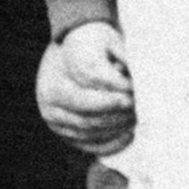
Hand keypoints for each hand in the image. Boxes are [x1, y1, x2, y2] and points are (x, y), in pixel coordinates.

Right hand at [35, 20, 134, 156]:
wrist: (73, 51)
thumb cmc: (91, 43)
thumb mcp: (102, 41)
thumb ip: (115, 59)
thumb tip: (130, 83)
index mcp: (53, 85)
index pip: (82, 100)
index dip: (109, 101)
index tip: (132, 95)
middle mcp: (49, 107)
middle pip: (87, 119)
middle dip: (116, 115)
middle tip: (138, 108)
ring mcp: (56, 123)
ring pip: (90, 133)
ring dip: (116, 128)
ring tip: (136, 116)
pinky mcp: (67, 135)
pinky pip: (91, 147)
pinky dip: (112, 144)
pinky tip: (129, 134)